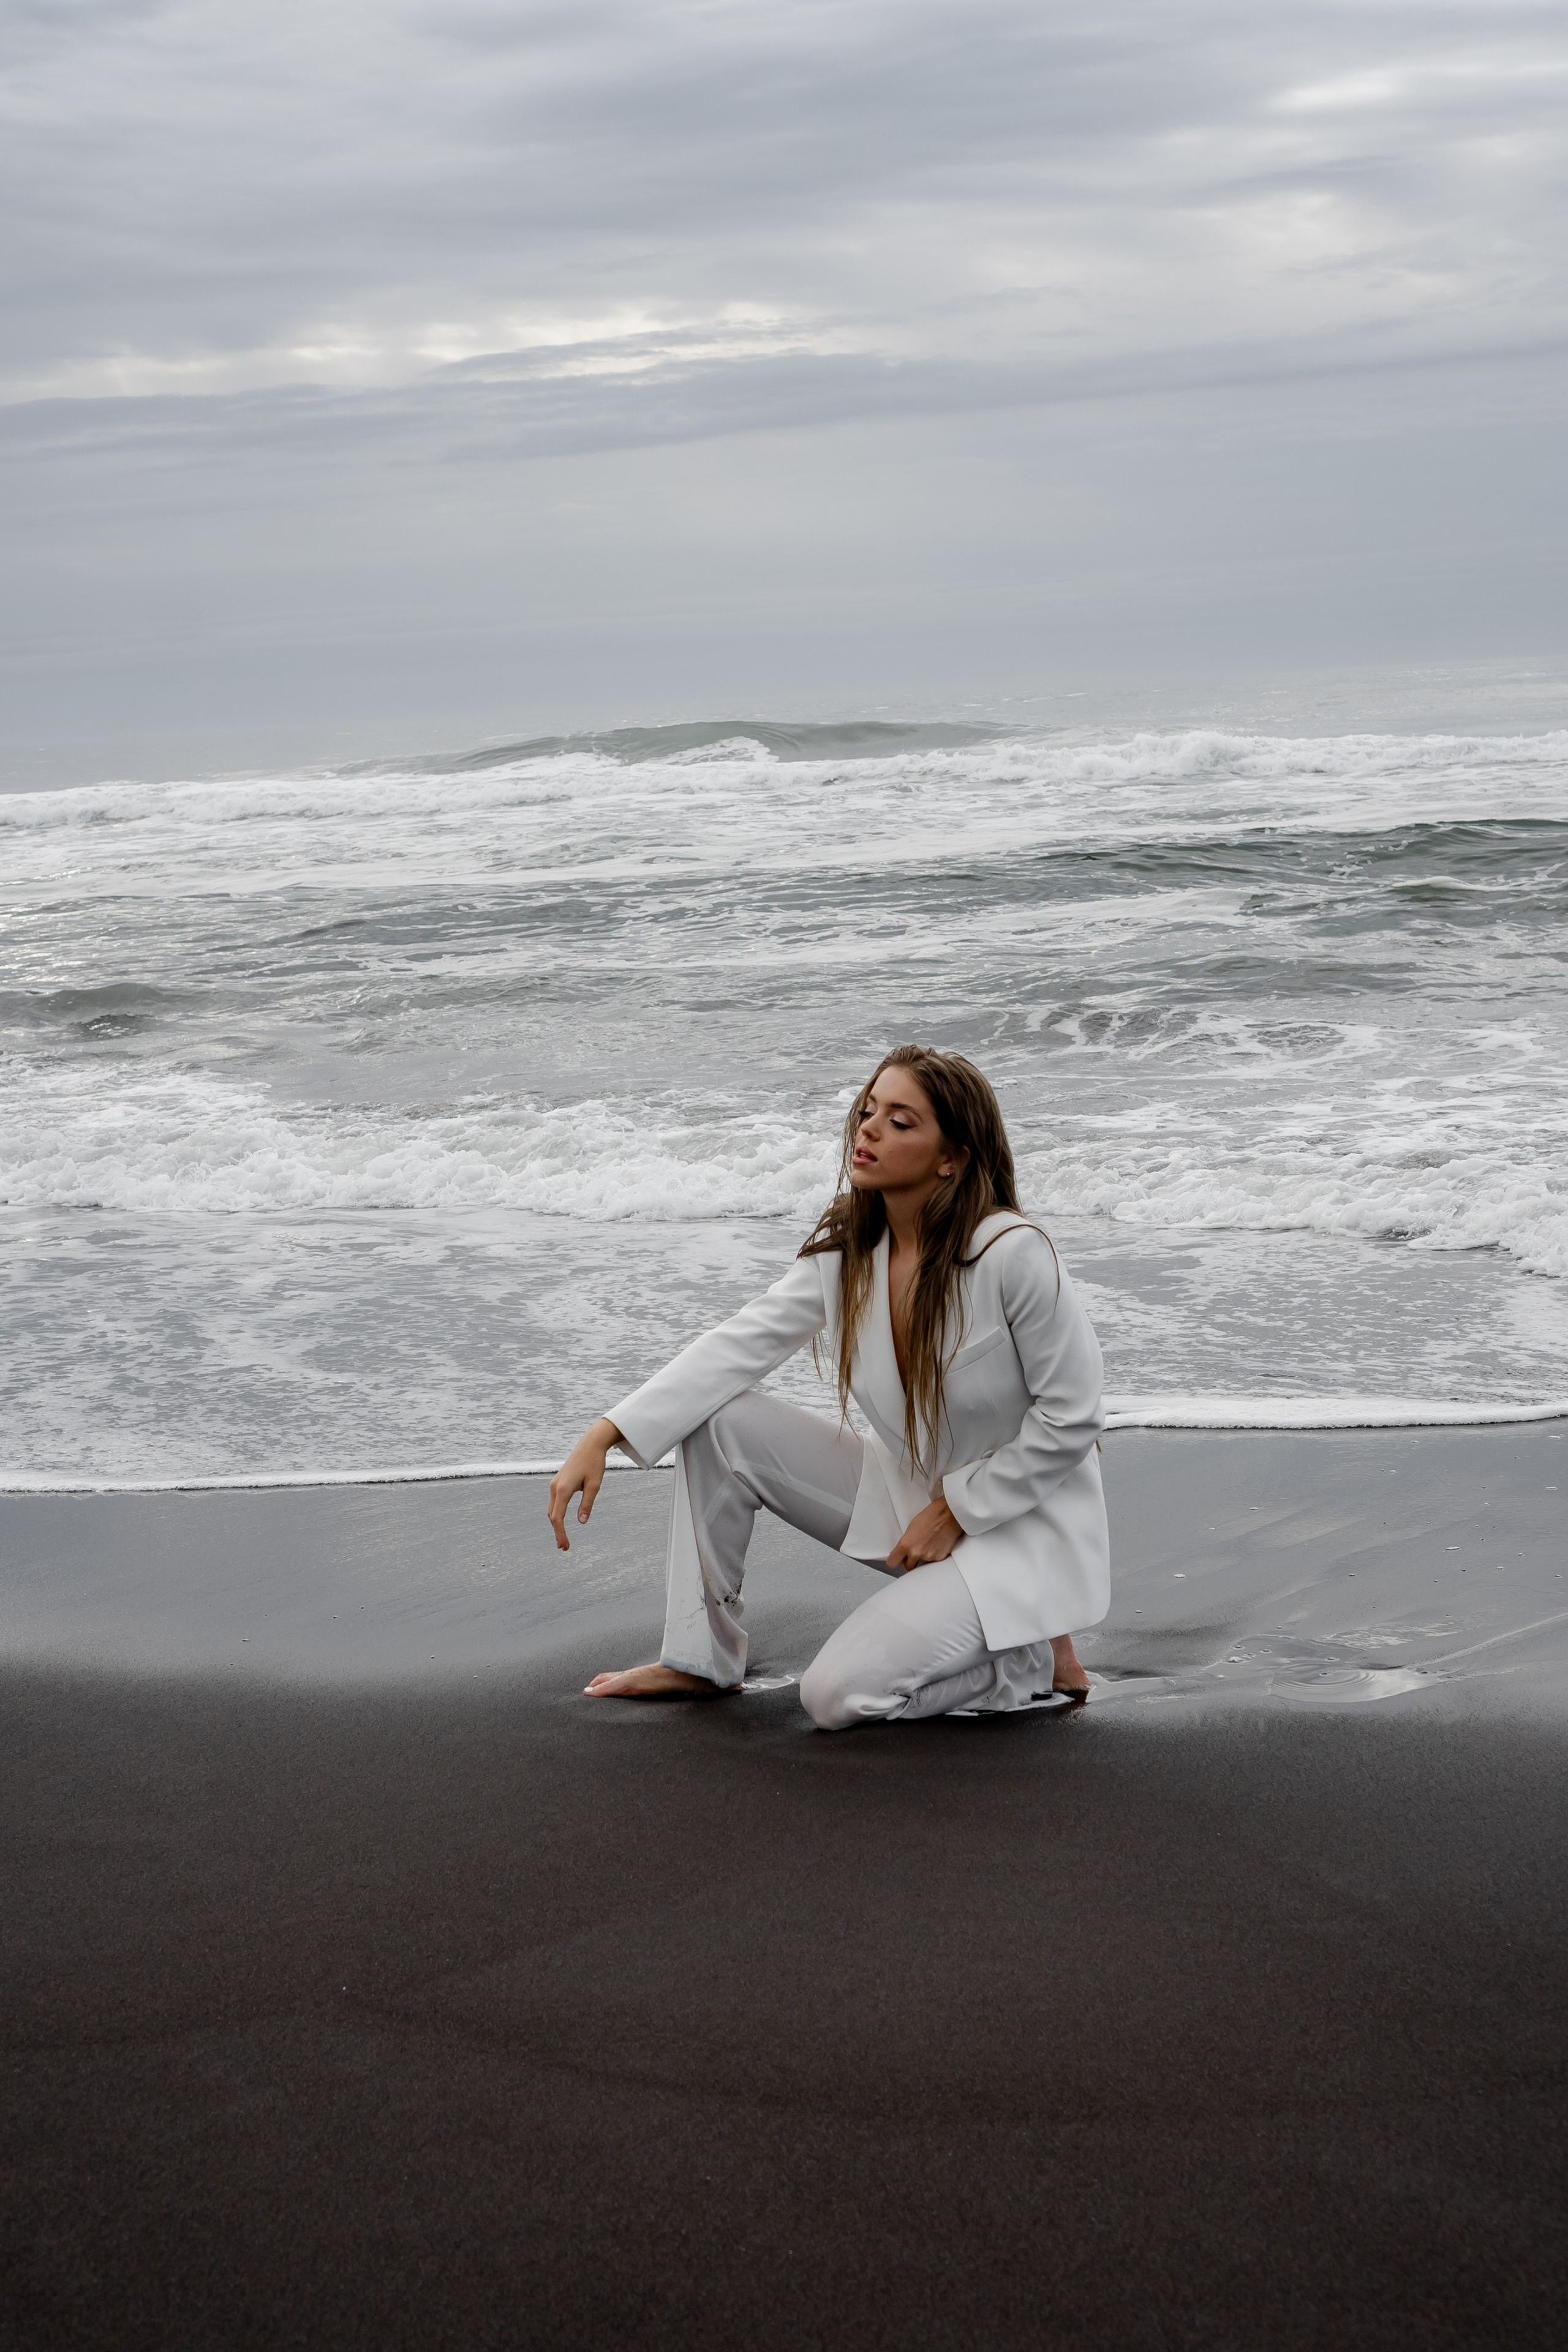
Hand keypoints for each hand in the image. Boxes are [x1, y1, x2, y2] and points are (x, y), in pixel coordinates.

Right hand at [547, 1418, 623, 1551]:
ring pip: (552, 1509)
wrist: (590, 1444)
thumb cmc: (594, 1463)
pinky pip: (554, 1502)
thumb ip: (587, 1504)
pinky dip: (556, 1514)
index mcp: (563, 1489)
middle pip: (552, 1515)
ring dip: (556, 1524)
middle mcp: (555, 1487)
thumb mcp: (594, 1485)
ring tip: (563, 1538)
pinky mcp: (557, 1481)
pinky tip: (561, 1521)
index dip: (560, 1533)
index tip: (565, 1546)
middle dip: (557, 1532)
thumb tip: (581, 1522)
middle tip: (565, 1547)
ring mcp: (554, 1484)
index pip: (558, 1518)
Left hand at [886, 1494, 962, 1572]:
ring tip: (928, 1544)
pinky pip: (933, 1562)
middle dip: (910, 1561)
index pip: (892, 1562)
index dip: (895, 1561)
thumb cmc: (932, 1516)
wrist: (949, 1515)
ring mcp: (928, 1557)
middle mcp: (916, 1553)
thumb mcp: (912, 1527)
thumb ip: (907, 1542)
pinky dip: (934, 1555)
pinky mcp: (939, 1558)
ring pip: (922, 1564)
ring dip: (923, 1558)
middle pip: (908, 1567)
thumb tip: (905, 1549)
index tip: (896, 1559)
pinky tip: (936, 1545)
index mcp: (906, 1544)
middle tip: (915, 1551)